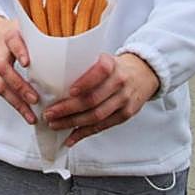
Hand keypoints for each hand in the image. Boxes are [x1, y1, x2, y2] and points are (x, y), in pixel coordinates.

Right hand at [0, 16, 37, 123]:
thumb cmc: (16, 32)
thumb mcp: (28, 27)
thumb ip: (47, 30)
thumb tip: (77, 29)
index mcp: (12, 36)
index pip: (13, 41)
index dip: (19, 51)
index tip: (27, 63)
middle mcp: (1, 51)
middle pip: (4, 68)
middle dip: (18, 85)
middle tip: (34, 98)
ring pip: (0, 84)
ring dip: (16, 101)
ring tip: (31, 114)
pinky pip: (3, 92)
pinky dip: (16, 105)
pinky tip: (28, 115)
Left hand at [43, 52, 159, 145]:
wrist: (144, 73)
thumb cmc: (115, 66)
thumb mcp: (103, 58)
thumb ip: (84, 65)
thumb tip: (52, 77)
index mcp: (112, 65)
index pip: (100, 71)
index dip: (85, 82)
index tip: (70, 91)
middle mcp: (119, 82)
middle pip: (93, 99)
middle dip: (69, 109)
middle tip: (50, 113)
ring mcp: (124, 101)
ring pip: (96, 116)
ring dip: (73, 123)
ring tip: (55, 125)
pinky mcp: (125, 115)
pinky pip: (103, 126)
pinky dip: (85, 133)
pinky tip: (71, 137)